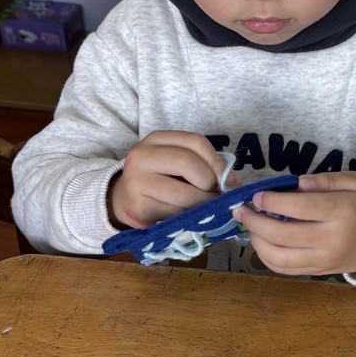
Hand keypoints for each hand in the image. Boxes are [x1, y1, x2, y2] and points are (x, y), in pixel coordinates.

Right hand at [109, 131, 227, 229]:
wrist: (123, 198)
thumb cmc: (158, 178)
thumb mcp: (175, 162)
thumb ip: (202, 165)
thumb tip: (232, 182)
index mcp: (156, 139)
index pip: (195, 142)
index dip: (216, 161)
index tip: (226, 178)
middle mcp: (142, 156)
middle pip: (187, 162)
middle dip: (208, 182)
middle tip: (215, 194)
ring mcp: (137, 182)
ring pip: (183, 193)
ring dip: (202, 204)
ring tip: (205, 206)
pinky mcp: (138, 207)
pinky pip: (174, 213)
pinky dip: (188, 216)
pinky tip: (188, 215)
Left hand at [231, 171, 355, 276]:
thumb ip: (327, 180)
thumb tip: (297, 183)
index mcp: (342, 213)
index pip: (301, 208)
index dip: (273, 202)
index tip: (257, 196)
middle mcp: (331, 240)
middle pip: (283, 234)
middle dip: (255, 221)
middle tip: (241, 210)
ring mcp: (323, 260)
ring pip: (279, 257)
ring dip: (256, 241)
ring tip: (248, 225)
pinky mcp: (317, 272)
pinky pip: (284, 269)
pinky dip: (265, 256)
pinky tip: (260, 240)